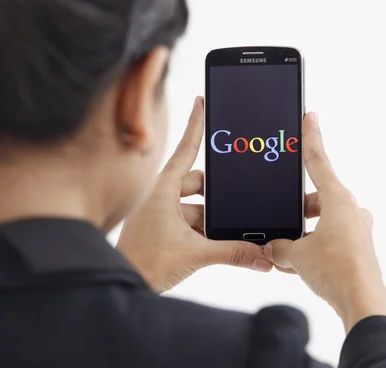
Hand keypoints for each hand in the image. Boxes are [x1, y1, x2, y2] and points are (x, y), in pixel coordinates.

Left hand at [117, 96, 272, 292]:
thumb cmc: (144, 262)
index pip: (185, 149)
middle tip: (240, 194)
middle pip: (198, 182)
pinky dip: (208, 230)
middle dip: (218, 191)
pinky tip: (223, 241)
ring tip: (235, 227)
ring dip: (215, 216)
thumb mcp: (194, 253)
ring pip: (198, 205)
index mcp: (163, 189)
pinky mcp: (166, 231)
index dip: (196, 124)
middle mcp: (162, 197)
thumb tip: (263, 255)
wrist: (122, 284)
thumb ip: (232, 252)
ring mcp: (163, 214)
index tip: (202, 101)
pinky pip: (192, 222)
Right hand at [264, 112, 385, 332]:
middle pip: (316, 198)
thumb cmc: (335, 270)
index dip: (311, 138)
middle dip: (295, 210)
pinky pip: (328, 239)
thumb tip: (273, 248)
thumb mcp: (295, 254)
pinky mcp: (357, 248)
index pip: (318, 161)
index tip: (310, 117)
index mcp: (338, 200)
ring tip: (284, 251)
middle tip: (278, 222)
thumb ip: (279, 246)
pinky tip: (296, 264)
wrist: (362, 302)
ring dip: (302, 233)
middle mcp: (350, 211)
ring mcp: (356, 229)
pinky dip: (312, 247)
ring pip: (321, 221)